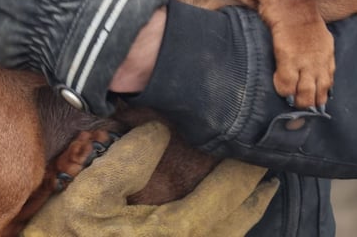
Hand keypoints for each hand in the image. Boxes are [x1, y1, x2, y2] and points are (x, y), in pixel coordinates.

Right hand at [23, 122, 277, 236]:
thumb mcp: (86, 195)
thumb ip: (126, 161)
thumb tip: (160, 130)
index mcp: (172, 232)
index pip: (224, 196)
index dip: (244, 173)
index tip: (258, 151)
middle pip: (233, 225)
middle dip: (254, 199)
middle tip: (270, 177)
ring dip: (243, 219)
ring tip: (255, 197)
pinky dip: (222, 233)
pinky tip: (220, 224)